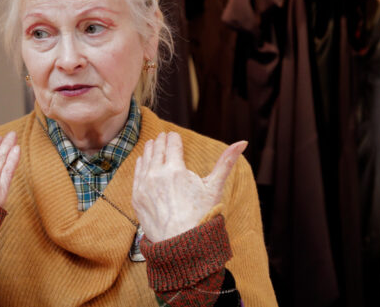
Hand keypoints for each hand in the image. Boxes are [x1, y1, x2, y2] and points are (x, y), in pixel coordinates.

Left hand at [132, 132, 246, 241]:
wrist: (182, 244)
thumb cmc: (201, 215)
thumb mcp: (214, 187)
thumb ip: (226, 162)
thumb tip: (243, 142)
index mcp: (175, 169)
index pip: (172, 144)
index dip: (174, 138)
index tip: (174, 135)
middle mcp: (157, 175)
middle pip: (157, 148)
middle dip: (162, 141)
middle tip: (163, 136)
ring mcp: (144, 186)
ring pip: (145, 158)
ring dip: (150, 150)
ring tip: (154, 145)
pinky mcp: (136, 197)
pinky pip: (137, 173)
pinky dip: (141, 164)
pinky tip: (143, 160)